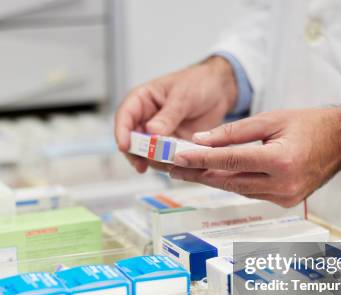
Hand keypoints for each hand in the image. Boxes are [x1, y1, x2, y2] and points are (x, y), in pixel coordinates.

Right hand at [114, 56, 237, 172]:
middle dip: (137, 154)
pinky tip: (181, 165)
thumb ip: (168, 115)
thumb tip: (151, 131)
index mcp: (142, 100)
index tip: (125, 146)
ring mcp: (158, 135)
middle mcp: (146, 119)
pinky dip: (172, 164)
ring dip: (156, 162)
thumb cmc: (197, 83)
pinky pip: (166, 160)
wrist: (219, 91)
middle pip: (132, 141)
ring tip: (171, 163)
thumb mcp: (182, 96)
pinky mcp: (171, 146)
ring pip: (148, 154)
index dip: (122, 133)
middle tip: (142, 165)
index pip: (124, 117)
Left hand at [169, 107, 340, 206]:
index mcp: (281, 161)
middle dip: (198, 173)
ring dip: (211, 179)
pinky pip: (249, 192)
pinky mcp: (284, 202)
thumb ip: (234, 131)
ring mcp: (284, 197)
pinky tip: (214, 174)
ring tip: (186, 170)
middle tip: (173, 167)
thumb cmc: (311, 124)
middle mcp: (282, 184)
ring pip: (237, 189)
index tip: (178, 156)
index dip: (201, 158)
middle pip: (229, 180)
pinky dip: (232, 182)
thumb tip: (201, 140)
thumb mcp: (272, 118)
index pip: (231, 160)